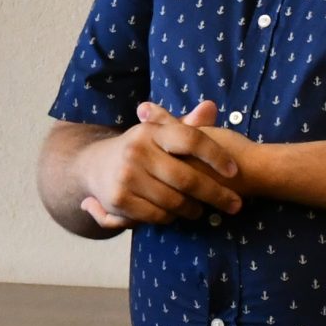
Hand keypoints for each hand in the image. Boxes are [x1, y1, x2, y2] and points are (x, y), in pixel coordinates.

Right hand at [77, 100, 244, 230]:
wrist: (91, 165)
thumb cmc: (139, 149)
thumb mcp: (159, 133)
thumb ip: (186, 124)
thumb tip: (211, 107)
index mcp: (151, 131)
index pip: (191, 139)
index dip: (216, 155)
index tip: (234, 171)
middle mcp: (137, 150)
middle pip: (187, 178)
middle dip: (216, 194)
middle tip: (234, 204)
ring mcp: (126, 176)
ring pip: (174, 201)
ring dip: (193, 209)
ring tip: (201, 210)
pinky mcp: (119, 199)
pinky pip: (157, 215)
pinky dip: (170, 218)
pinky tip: (174, 214)